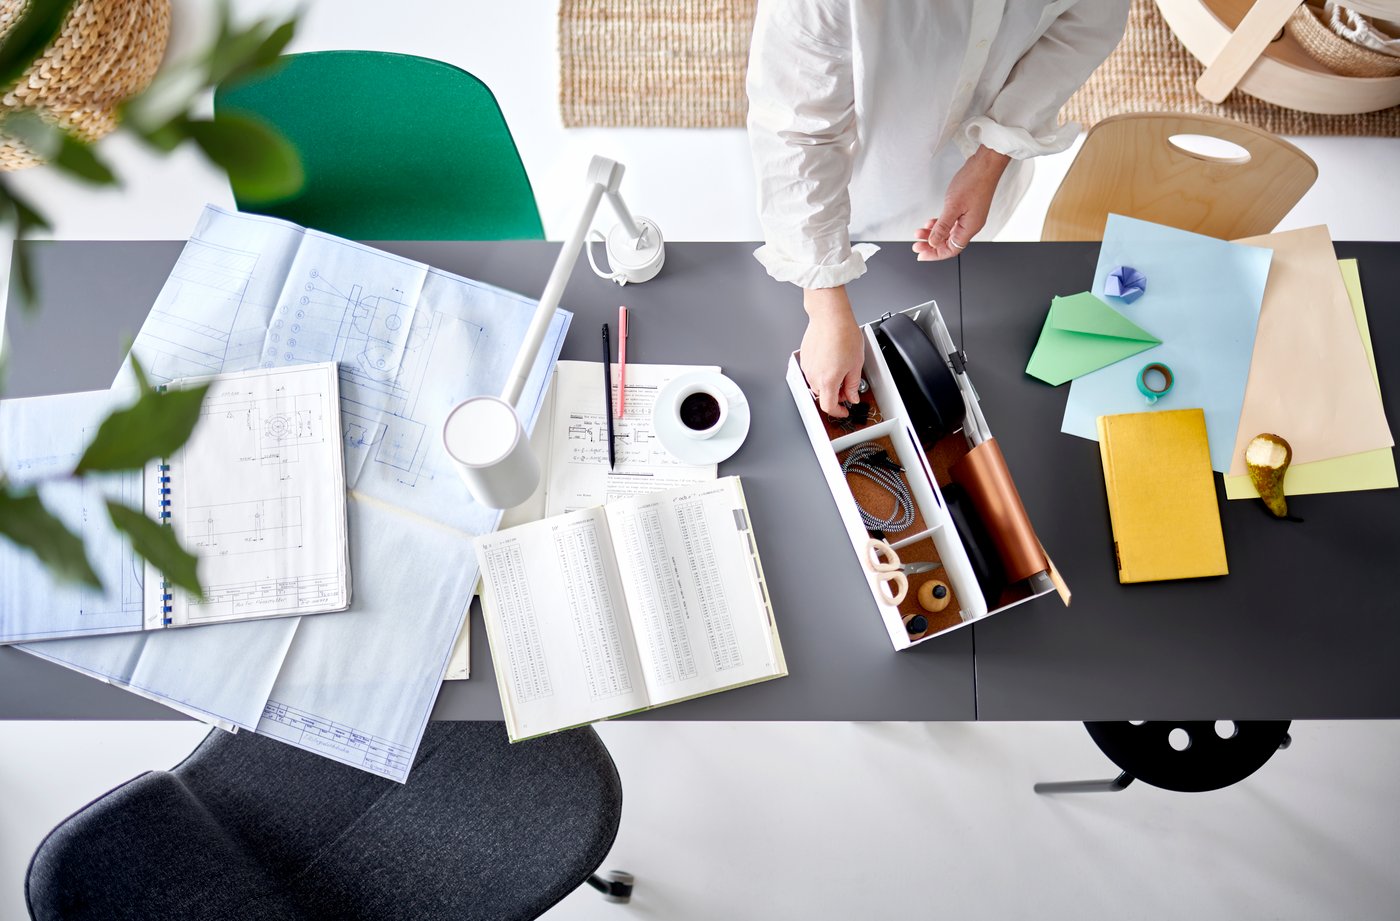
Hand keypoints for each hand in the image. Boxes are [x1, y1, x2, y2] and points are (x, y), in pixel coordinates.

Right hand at [800, 286, 863, 417]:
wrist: (830, 316)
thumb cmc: (843, 334)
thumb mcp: (856, 363)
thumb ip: (852, 384)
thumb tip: (852, 396)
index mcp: (828, 380)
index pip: (829, 406)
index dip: (838, 412)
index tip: (844, 410)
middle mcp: (814, 376)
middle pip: (823, 395)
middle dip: (836, 395)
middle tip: (847, 386)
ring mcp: (807, 367)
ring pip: (817, 384)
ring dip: (829, 383)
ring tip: (841, 369)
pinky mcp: (804, 358)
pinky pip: (813, 372)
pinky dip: (822, 372)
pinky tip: (832, 360)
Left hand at [912, 145, 1010, 260]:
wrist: (986, 165)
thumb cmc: (973, 181)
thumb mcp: (952, 206)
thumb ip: (942, 226)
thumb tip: (933, 242)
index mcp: (970, 228)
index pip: (951, 249)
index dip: (935, 254)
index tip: (921, 254)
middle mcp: (971, 225)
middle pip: (949, 243)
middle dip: (931, 245)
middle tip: (916, 245)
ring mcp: (970, 217)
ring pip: (949, 233)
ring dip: (933, 234)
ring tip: (919, 233)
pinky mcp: (967, 209)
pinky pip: (952, 223)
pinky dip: (940, 224)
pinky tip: (931, 223)